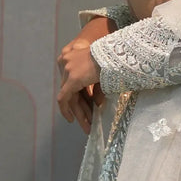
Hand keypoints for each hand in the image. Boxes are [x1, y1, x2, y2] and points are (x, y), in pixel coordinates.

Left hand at [57, 17, 112, 132]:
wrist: (117, 54)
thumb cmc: (114, 60)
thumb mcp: (102, 74)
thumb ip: (97, 88)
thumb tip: (97, 103)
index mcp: (74, 57)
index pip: (75, 83)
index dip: (83, 98)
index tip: (87, 109)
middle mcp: (67, 62)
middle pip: (71, 91)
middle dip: (81, 108)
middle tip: (87, 122)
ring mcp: (68, 70)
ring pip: (69, 96)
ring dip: (78, 112)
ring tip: (86, 126)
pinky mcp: (72, 79)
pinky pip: (64, 98)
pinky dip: (65, 109)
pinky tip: (71, 119)